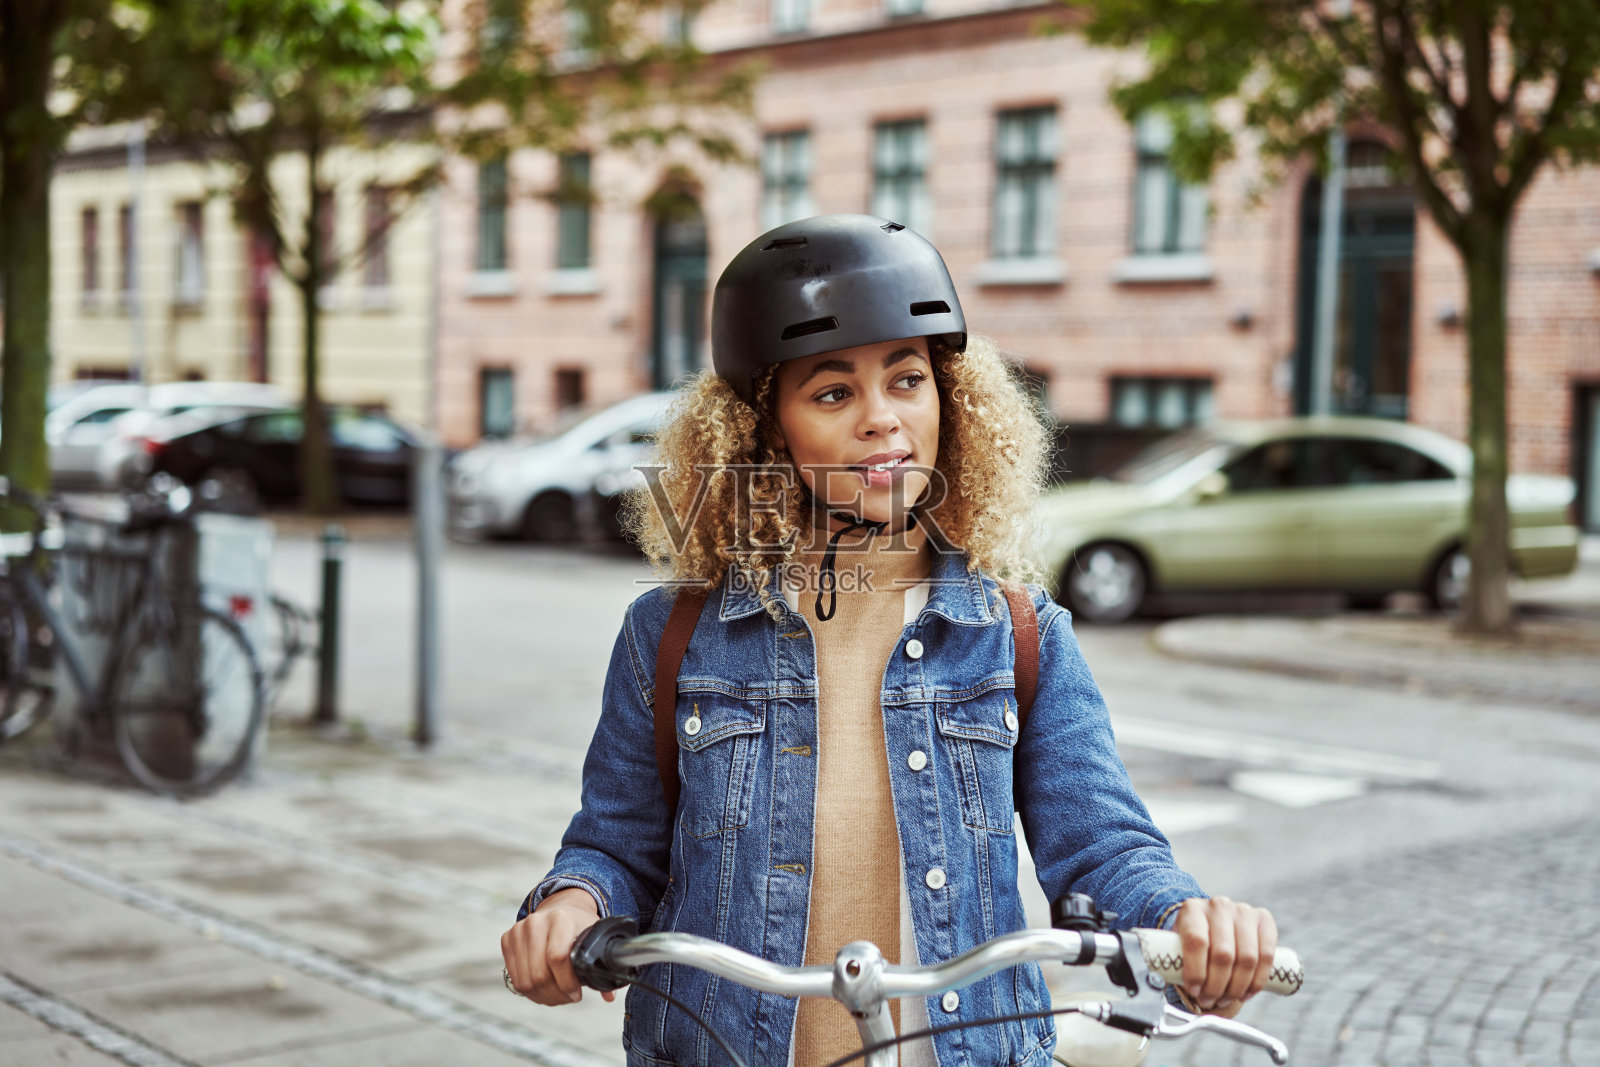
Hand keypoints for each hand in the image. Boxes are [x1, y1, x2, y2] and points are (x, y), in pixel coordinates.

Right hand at [500, 887, 614, 1005]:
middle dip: (556, 995)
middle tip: (568, 998)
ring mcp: (519, 930)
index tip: (577, 993)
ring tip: (557, 997)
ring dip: (543, 997)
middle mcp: (537, 922)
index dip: (567, 983)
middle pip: (539, 975)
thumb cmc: (580, 927)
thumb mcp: (595, 939)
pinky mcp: (507, 939)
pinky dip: (530, 992)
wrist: (560, 907)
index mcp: (562, 918)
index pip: (558, 958)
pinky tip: (544, 991)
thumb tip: (609, 996)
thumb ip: (601, 966)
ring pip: (525, 981)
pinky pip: (515, 979)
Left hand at [1173, 896, 1276, 1017]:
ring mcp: (1243, 911)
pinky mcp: (1264, 920)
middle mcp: (1219, 906)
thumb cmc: (1193, 939)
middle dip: (1217, 986)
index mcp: (1192, 909)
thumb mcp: (1178, 945)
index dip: (1196, 971)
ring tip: (1226, 999)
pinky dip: (1257, 980)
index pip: (1197, 942)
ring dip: (1237, 987)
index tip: (1194, 991)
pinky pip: (1266, 955)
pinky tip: (1246, 992)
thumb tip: (1161, 987)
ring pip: (1247, 958)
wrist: (1211, 921)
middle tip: (1209, 1000)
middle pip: (1223, 954)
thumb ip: (1174, 962)